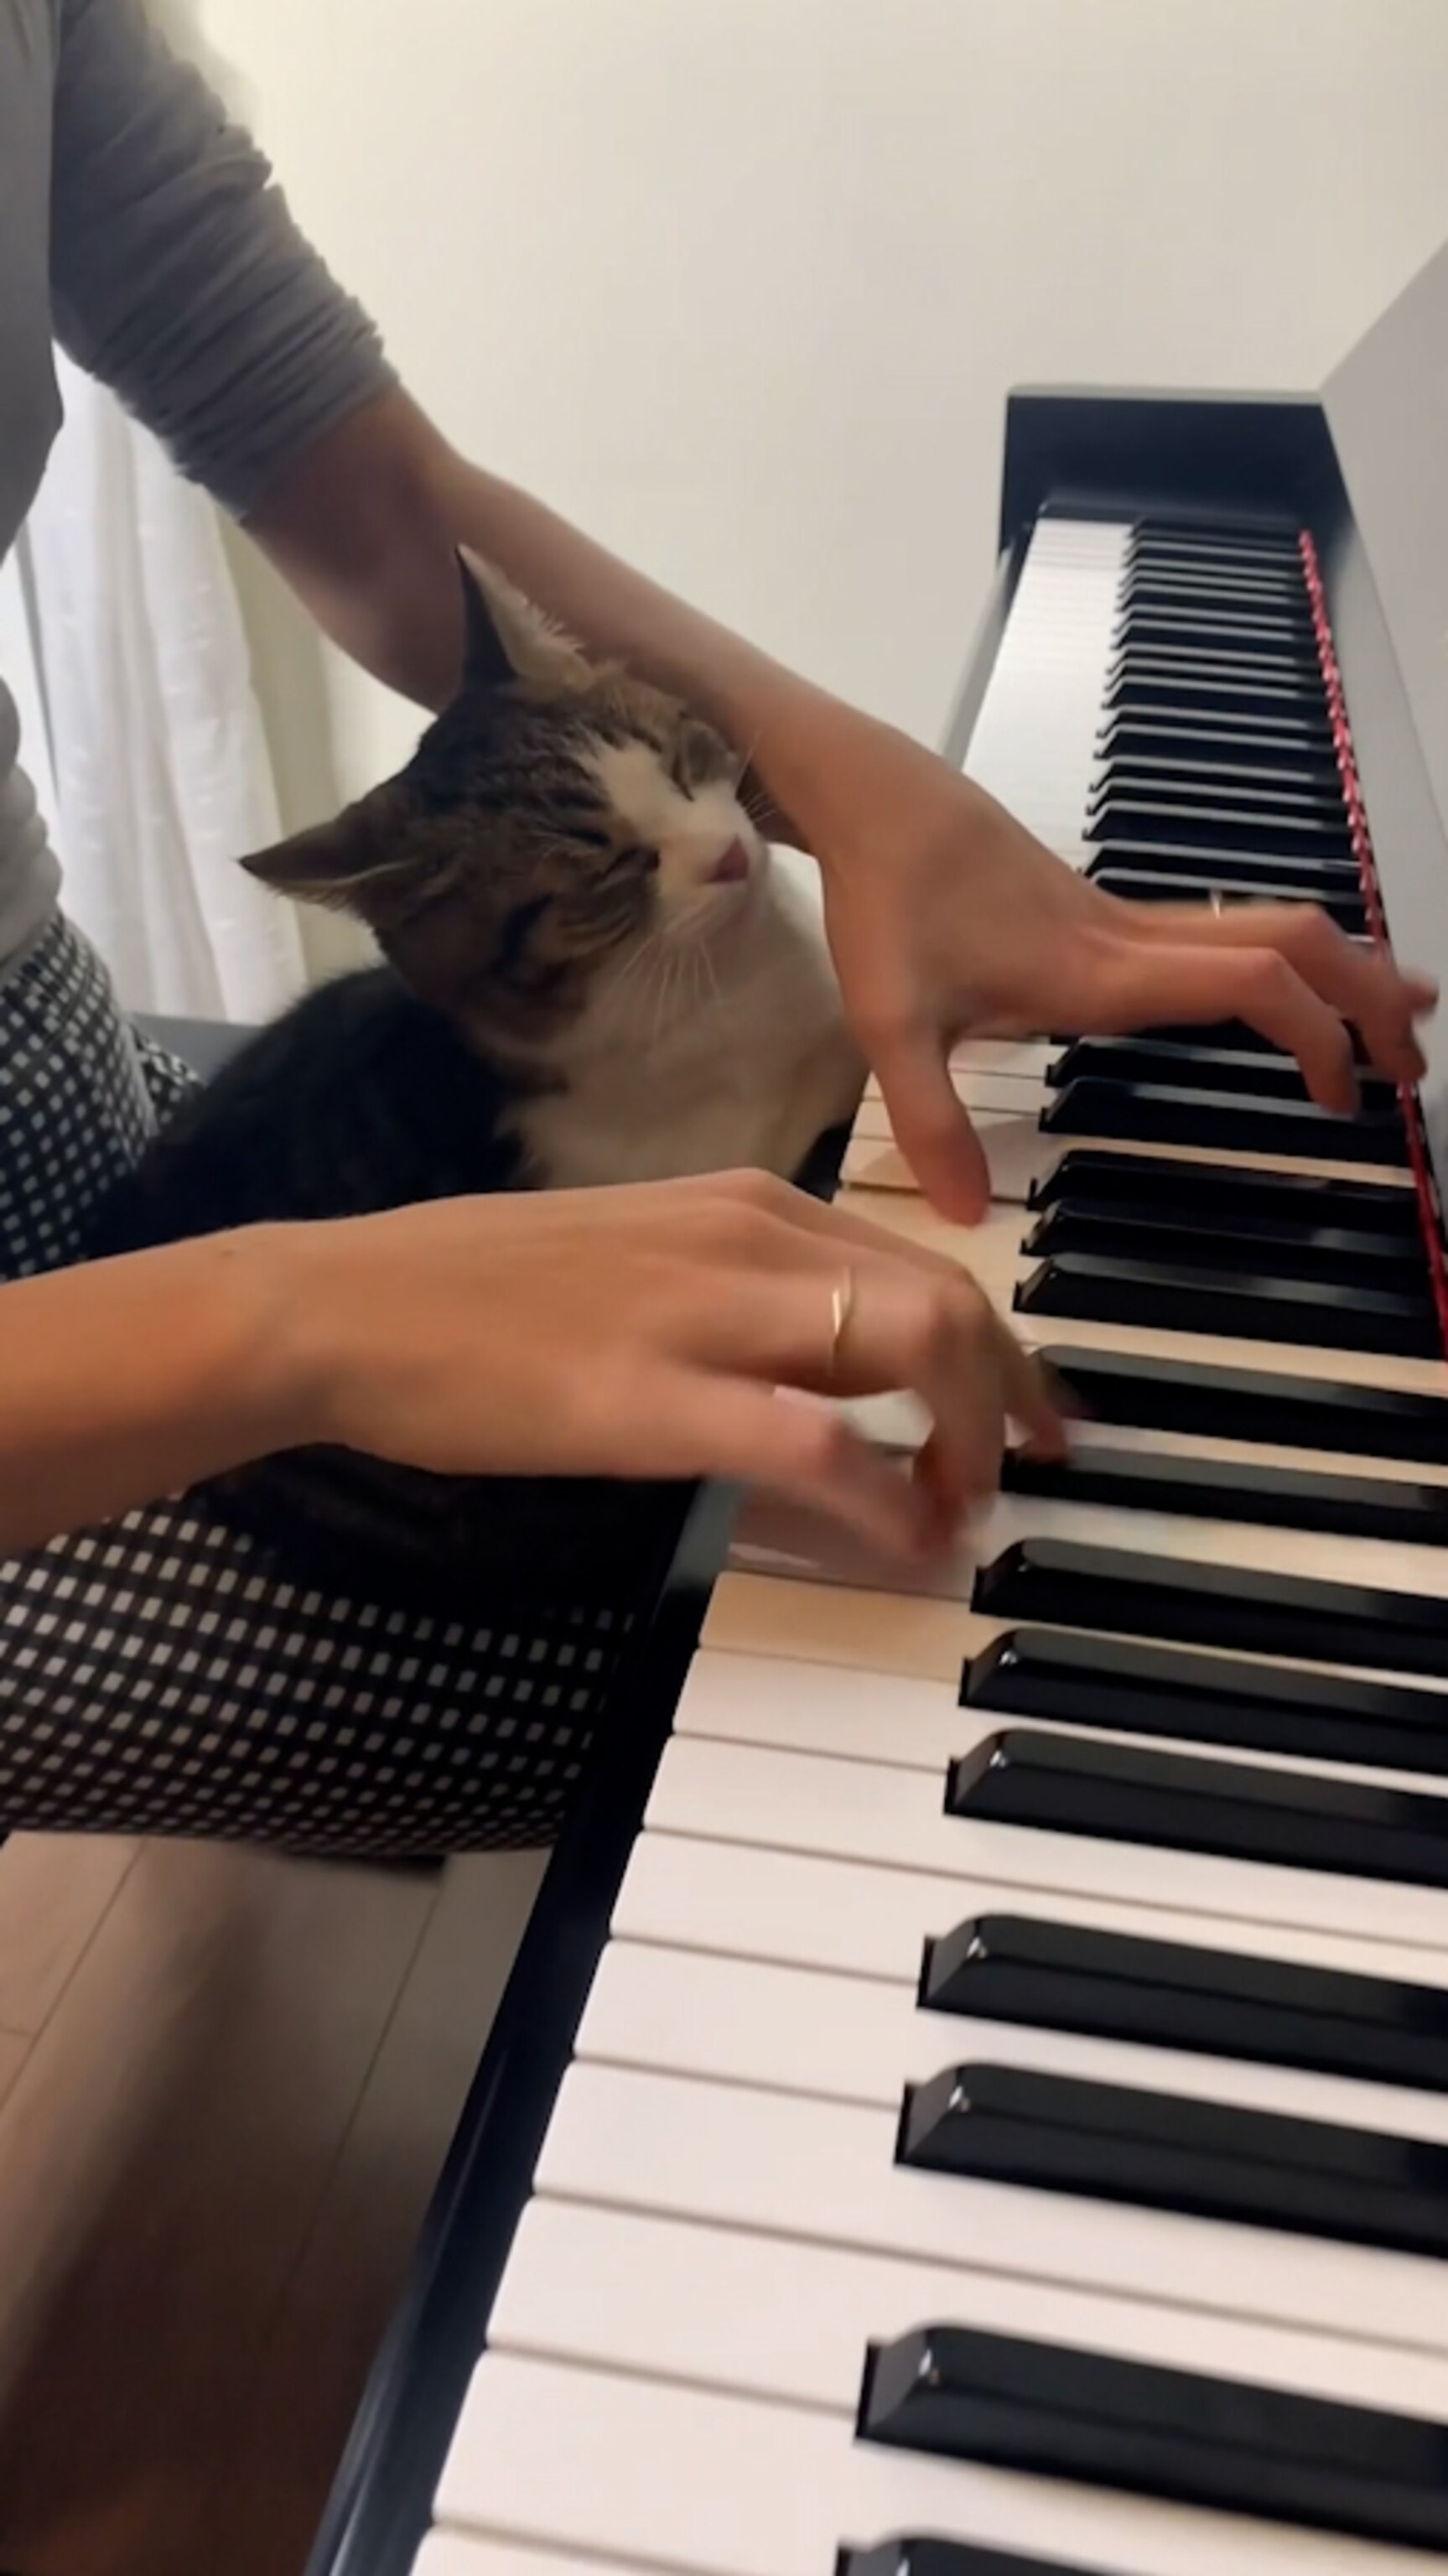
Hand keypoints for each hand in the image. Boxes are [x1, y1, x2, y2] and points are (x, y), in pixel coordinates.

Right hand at [276, 1171, 1064, 1561]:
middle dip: (1009, 1398)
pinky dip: (883, 1503)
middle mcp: (747, 1238)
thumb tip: (811, 1359)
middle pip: (944, 1302)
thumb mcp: (633, 1262)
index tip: (1024, 1413)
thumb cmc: (470, 1295)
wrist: (346, 1308)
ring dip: (963, 1445)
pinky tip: (899, 1545)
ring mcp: (703, 1313)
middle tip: (1025, 1474)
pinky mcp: (655, 1398)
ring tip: (960, 1514)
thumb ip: (731, 1292)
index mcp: (745, 1205)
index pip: (921, 1262)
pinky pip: (817, 1446)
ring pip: (908, 1350)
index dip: (997, 1348)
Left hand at [765, 703, 1436, 1221]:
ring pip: (1267, 927)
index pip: (1254, 984)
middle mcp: (1132, 939)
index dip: (1316, 1033)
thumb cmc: (887, 903)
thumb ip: (929, 1120)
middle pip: (1293, 942)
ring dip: (1339, 968)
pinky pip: (1226, 930)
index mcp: (1105, 972)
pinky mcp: (1104, 912)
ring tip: (1397, 1015)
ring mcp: (1124, 920)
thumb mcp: (889, 1023)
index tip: (1341, 1098)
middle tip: (1413, 1060)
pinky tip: (1288, 988)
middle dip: (1365, 998)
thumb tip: (961, 1215)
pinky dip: (1285, 958)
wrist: (876, 800)